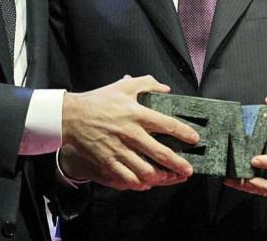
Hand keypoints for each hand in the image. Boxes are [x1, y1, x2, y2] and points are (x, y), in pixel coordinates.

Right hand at [60, 74, 198, 190]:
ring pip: (145, 169)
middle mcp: (130, 133)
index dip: (183, 133)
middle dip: (178, 163)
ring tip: (169, 177)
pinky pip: (127, 178)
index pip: (166, 124)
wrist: (72, 116)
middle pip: (160, 152)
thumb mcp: (123, 86)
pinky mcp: (108, 161)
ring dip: (161, 176)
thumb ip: (146, 84)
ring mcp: (119, 149)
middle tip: (188, 169)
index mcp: (136, 113)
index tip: (194, 139)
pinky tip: (146, 182)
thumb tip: (165, 89)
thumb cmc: (99, 100)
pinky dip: (139, 182)